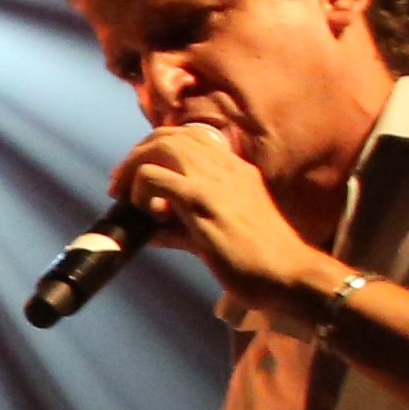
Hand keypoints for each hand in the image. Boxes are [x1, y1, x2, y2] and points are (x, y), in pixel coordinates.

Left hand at [107, 122, 331, 305]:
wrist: (289, 273)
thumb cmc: (258, 261)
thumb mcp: (214, 236)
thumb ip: (182, 229)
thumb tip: (151, 233)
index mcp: (234, 169)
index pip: (188, 138)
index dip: (155, 150)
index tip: (136, 177)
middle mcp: (225, 165)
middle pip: (169, 136)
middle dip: (136, 155)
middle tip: (119, 184)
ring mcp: (214, 179)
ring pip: (161, 146)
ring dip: (134, 167)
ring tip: (124, 195)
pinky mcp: (202, 199)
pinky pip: (155, 177)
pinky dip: (140, 191)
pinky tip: (148, 214)